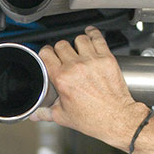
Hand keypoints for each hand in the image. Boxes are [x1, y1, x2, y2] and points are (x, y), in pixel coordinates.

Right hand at [31, 26, 147, 150]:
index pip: (46, 53)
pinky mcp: (107, 58)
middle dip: (60, 50)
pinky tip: (90, 34)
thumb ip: (46, 113)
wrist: (118, 119)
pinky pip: (98, 38)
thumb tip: (35, 114)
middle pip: (61, 44)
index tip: (48, 56)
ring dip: (76, 44)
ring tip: (78, 50)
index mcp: (62, 79)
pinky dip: (93, 34)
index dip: (45, 53)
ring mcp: (92, 61)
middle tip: (64, 57)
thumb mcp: (64, 117)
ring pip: (79, 39)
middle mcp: (76, 67)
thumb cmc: (94, 119)